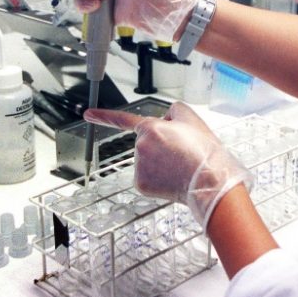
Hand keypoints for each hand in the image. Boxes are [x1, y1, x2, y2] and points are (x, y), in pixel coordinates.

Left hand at [84, 102, 252, 228]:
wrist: (210, 182)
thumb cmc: (204, 152)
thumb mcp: (191, 118)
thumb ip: (172, 111)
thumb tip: (165, 120)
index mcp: (151, 128)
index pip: (122, 119)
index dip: (103, 116)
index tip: (87, 114)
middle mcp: (140, 147)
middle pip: (147, 141)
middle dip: (162, 144)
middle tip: (183, 151)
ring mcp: (138, 167)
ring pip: (148, 159)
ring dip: (161, 161)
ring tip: (181, 165)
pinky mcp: (140, 184)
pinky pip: (147, 176)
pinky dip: (158, 177)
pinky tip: (173, 177)